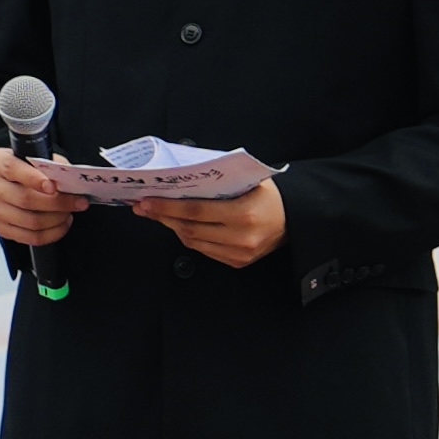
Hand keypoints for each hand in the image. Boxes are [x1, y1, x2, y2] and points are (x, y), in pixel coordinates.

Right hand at [0, 149, 81, 249]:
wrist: (12, 181)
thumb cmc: (28, 167)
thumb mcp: (38, 157)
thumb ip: (51, 165)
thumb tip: (71, 181)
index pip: (12, 169)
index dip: (34, 179)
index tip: (54, 187)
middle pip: (25, 199)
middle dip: (58, 203)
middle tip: (78, 202)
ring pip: (31, 221)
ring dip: (57, 219)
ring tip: (69, 212)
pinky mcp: (0, 227)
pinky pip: (31, 237)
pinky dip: (52, 233)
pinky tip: (60, 224)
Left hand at [143, 174, 289, 270]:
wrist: (294, 218)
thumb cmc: (268, 194)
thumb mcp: (246, 180)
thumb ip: (215, 179)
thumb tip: (179, 176)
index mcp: (244, 214)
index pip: (195, 211)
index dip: (167, 207)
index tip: (146, 200)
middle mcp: (241, 237)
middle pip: (189, 228)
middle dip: (162, 216)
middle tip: (143, 206)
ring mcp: (239, 253)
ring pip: (193, 242)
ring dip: (171, 227)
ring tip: (157, 214)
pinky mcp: (238, 262)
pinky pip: (204, 250)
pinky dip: (188, 237)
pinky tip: (178, 225)